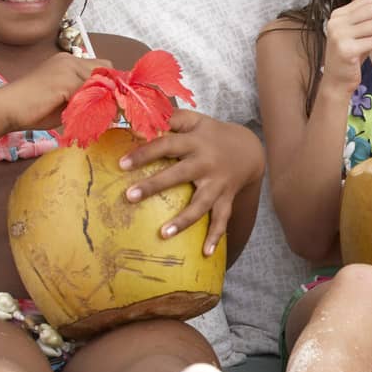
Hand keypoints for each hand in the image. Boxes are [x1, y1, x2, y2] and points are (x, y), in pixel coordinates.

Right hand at [0, 53, 104, 131]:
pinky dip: (90, 106)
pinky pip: (89, 93)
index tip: (111, 103)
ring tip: (94, 116)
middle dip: (110, 89)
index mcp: (68, 61)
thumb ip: (84, 97)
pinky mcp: (64, 80)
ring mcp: (67, 67)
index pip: (103, 66)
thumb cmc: (33, 108)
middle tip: (109, 110)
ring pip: (100, 83)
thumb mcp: (65, 100)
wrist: (5, 108)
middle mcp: (69, 59)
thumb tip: (110, 105)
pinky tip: (82, 116)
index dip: (109, 84)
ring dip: (101, 99)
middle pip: (107, 70)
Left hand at [119, 110, 263, 255]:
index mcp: (195, 141)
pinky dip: (216, 237)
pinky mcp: (226, 198)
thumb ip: (169, 118)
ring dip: (184, 220)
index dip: (144, 153)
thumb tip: (136, 119)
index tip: (122, 164)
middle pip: (179, 174)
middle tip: (130, 196)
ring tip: (164, 233)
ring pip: (201, 204)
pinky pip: (222, 219)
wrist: (249, 148)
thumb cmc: (211, 134)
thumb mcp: (194, 120)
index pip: (166, 145)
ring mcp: (218, 183)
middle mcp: (206, 163)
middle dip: (155, 185)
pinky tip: (206, 253)